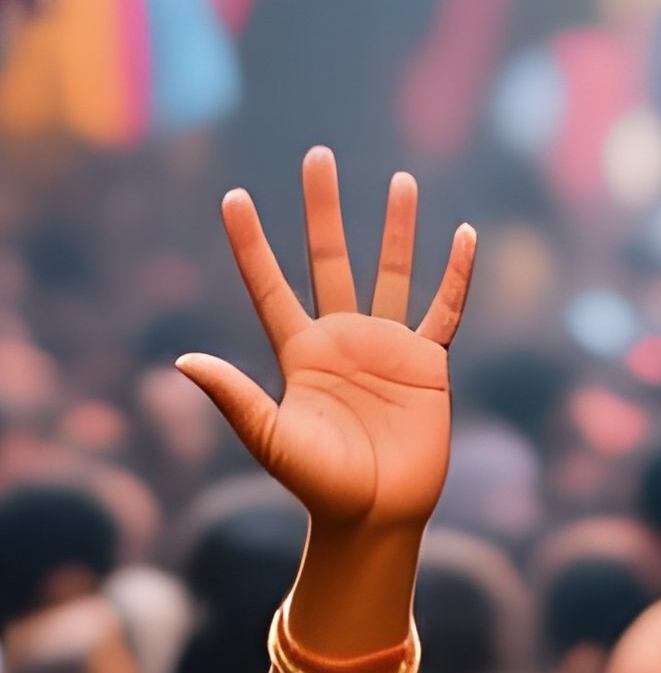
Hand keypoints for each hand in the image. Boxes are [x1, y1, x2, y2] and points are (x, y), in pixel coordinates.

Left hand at [177, 147, 476, 533]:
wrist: (377, 515)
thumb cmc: (321, 486)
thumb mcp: (272, 441)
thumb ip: (235, 398)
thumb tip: (184, 360)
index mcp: (300, 353)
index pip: (270, 286)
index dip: (251, 243)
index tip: (234, 196)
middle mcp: (342, 340)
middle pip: (331, 260)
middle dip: (323, 210)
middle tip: (318, 156)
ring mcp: (387, 349)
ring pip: (392, 275)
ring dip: (397, 229)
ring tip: (402, 180)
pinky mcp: (428, 367)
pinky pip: (445, 312)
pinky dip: (456, 276)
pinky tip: (465, 236)